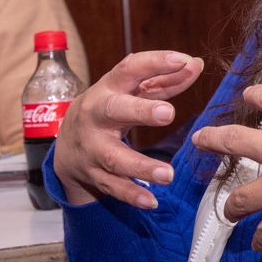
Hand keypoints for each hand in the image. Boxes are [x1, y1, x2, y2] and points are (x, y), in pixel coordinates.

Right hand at [53, 50, 204, 207]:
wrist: (65, 146)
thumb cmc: (108, 110)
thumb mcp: (129, 92)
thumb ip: (164, 80)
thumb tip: (196, 63)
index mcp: (108, 89)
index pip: (129, 69)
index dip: (155, 62)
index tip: (182, 60)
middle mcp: (96, 116)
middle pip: (114, 110)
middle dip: (139, 111)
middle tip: (167, 113)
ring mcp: (92, 147)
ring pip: (113, 157)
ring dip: (141, 166)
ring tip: (167, 174)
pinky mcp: (93, 174)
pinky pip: (112, 186)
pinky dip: (131, 195)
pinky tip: (151, 201)